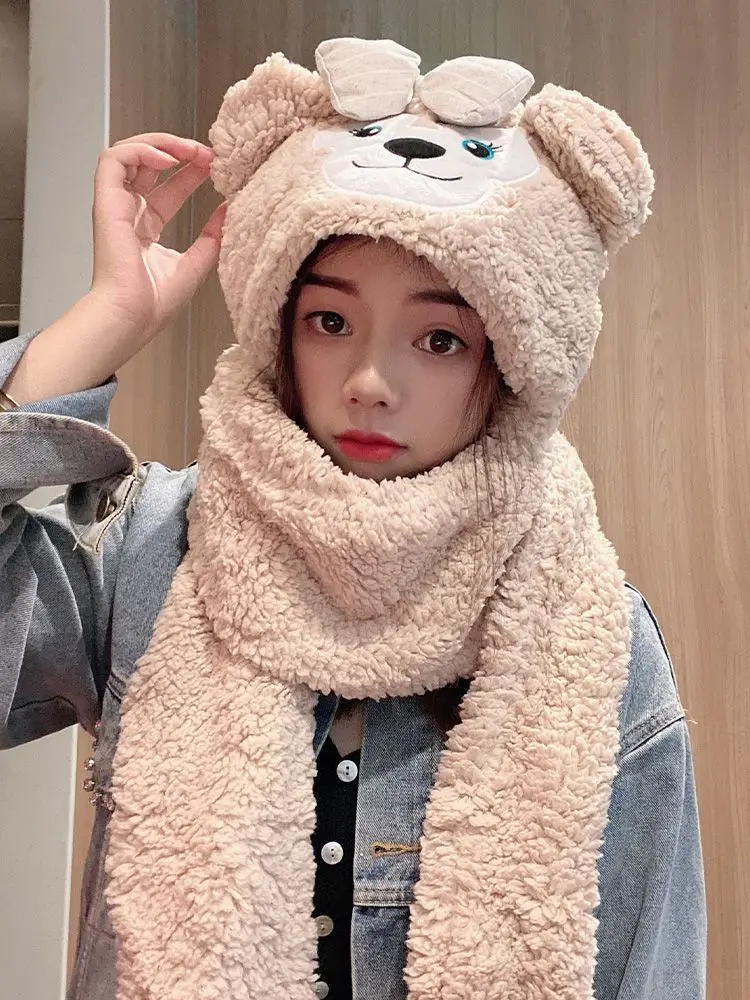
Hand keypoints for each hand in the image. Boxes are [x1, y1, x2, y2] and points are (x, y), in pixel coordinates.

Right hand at [88, 132, 226, 343]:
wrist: (133, 315)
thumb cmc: (155, 302)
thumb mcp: (197, 264)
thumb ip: (213, 237)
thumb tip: (229, 210)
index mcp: (147, 228)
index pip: (169, 187)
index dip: (192, 172)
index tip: (218, 167)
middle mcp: (130, 213)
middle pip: (150, 164)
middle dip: (180, 151)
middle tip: (210, 154)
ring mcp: (116, 205)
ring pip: (129, 153)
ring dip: (162, 143)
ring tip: (191, 150)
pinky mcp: (105, 201)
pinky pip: (115, 158)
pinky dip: (141, 150)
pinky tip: (168, 158)